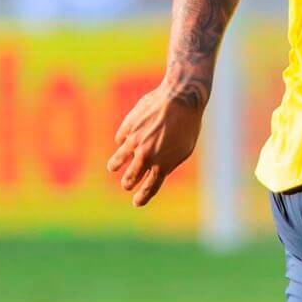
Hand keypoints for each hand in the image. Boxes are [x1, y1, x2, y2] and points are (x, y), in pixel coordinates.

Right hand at [106, 83, 205, 206]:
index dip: (142, 197)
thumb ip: (170, 162)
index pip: (149, 187)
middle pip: (130, 177)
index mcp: (162, 165)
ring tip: (113, 167)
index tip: (137, 202)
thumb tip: (159, 170)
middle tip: (126, 185)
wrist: (180, 99)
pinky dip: (123, 141)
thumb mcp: (185, 149)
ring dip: (115, 165)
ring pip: (118, 160)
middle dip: (127, 183)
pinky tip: (125, 139)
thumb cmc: (188, 124)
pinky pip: (121, 138)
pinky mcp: (128, 127)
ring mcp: (134, 142)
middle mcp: (146, 156)